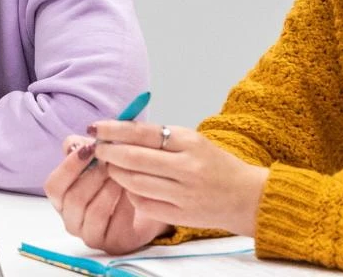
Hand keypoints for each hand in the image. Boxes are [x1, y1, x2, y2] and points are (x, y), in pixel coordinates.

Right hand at [44, 135, 169, 254]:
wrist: (144, 201)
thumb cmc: (113, 177)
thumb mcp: (95, 158)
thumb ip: (80, 147)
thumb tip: (75, 145)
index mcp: (62, 200)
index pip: (54, 186)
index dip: (69, 166)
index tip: (89, 148)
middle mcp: (72, 221)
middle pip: (74, 199)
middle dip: (95, 175)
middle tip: (112, 159)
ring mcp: (91, 235)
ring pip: (95, 212)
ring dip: (111, 188)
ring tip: (124, 173)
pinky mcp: (114, 243)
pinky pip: (118, 222)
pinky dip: (127, 202)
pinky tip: (135, 190)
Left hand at [92, 122, 268, 236]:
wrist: (245, 196)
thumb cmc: (214, 164)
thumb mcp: (193, 141)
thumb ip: (160, 137)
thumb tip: (120, 131)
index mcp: (189, 142)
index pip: (143, 132)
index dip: (114, 130)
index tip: (96, 128)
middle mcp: (187, 167)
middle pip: (134, 158)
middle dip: (109, 153)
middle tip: (97, 149)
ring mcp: (183, 193)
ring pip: (135, 182)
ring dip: (116, 173)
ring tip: (110, 167)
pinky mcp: (180, 215)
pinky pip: (143, 203)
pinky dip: (130, 194)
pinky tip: (129, 187)